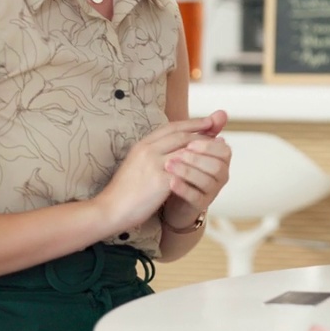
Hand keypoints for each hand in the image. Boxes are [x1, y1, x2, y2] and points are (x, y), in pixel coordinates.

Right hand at [96, 112, 227, 230]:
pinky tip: (209, 169)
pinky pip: (185, 170)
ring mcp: (153, 163)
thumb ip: (154, 152)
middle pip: (181, 135)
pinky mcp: (159, 179)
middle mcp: (148, 149)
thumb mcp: (137, 163)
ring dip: (204, 149)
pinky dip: (198, 167)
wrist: (110, 209)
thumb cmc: (125, 189)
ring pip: (186, 150)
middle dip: (203, 132)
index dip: (192, 123)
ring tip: (219, 149)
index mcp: (142, 144)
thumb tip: (175, 148)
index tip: (209, 121)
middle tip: (219, 132)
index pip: (172, 127)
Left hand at [161, 111, 231, 229]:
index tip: (189, 143)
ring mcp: (211, 192)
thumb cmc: (184, 169)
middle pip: (216, 167)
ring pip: (206, 182)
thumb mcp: (192, 148)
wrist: (171, 197)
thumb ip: (205, 131)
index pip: (224, 151)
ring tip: (168, 165)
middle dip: (197, 159)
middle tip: (177, 154)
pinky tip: (170, 181)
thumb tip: (221, 112)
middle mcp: (220, 176)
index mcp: (221, 161)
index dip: (208, 146)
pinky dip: (183, 188)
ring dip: (187, 172)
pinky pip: (195, 197)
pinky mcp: (199, 205)